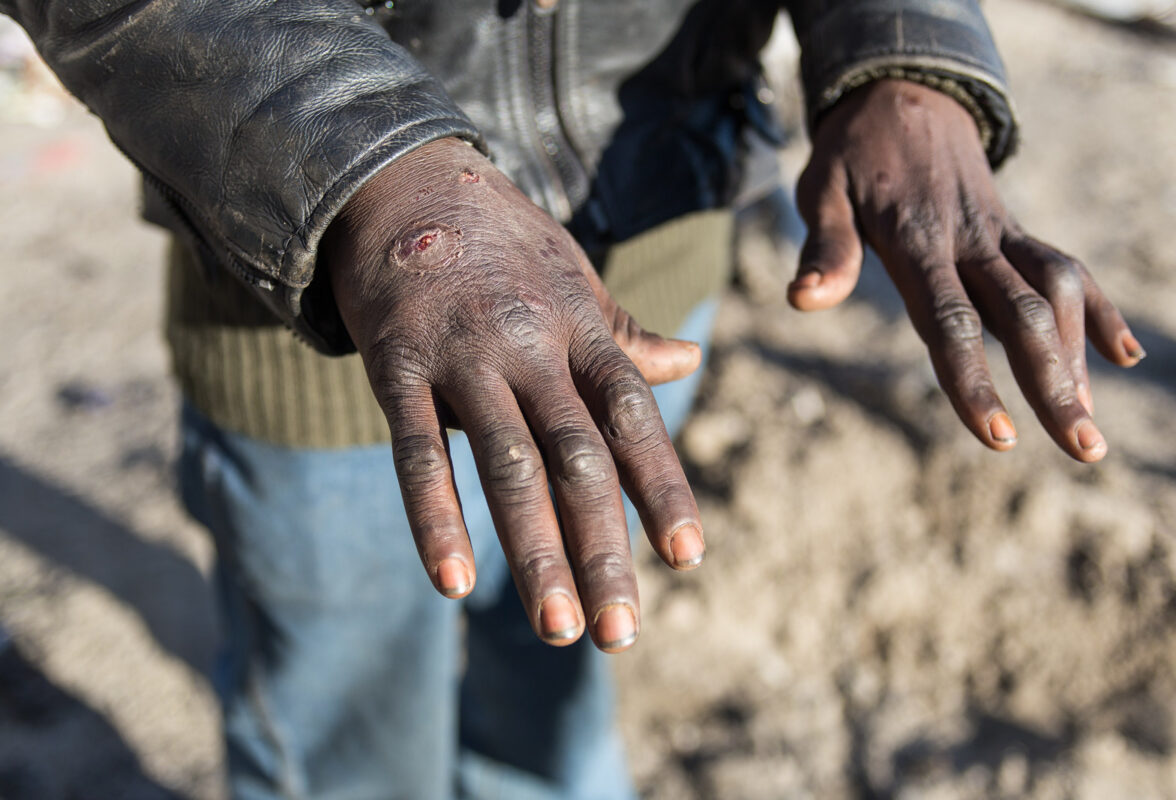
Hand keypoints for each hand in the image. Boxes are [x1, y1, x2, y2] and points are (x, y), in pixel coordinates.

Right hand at [323, 138, 705, 651]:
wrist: (404, 180)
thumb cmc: (502, 245)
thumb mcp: (575, 281)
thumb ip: (625, 333)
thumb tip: (690, 359)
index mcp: (581, 331)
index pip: (634, 420)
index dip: (663, 488)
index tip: (688, 557)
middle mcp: (532, 345)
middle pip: (578, 460)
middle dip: (603, 549)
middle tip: (621, 634)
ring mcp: (464, 355)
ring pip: (507, 465)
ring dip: (536, 551)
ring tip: (559, 629)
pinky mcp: (397, 363)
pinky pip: (414, 449)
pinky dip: (434, 516)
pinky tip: (454, 580)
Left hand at [790, 79, 1143, 461]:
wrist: (901, 91)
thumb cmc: (851, 156)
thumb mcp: (822, 193)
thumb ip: (825, 249)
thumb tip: (802, 300)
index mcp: (918, 241)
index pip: (950, 322)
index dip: (974, 380)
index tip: (1001, 437)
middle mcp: (969, 240)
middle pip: (1022, 317)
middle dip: (1054, 385)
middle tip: (1085, 450)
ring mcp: (1000, 232)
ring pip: (1056, 293)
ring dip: (1079, 358)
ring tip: (1088, 425)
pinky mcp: (1015, 228)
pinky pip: (1066, 266)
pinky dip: (1099, 310)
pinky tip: (1124, 356)